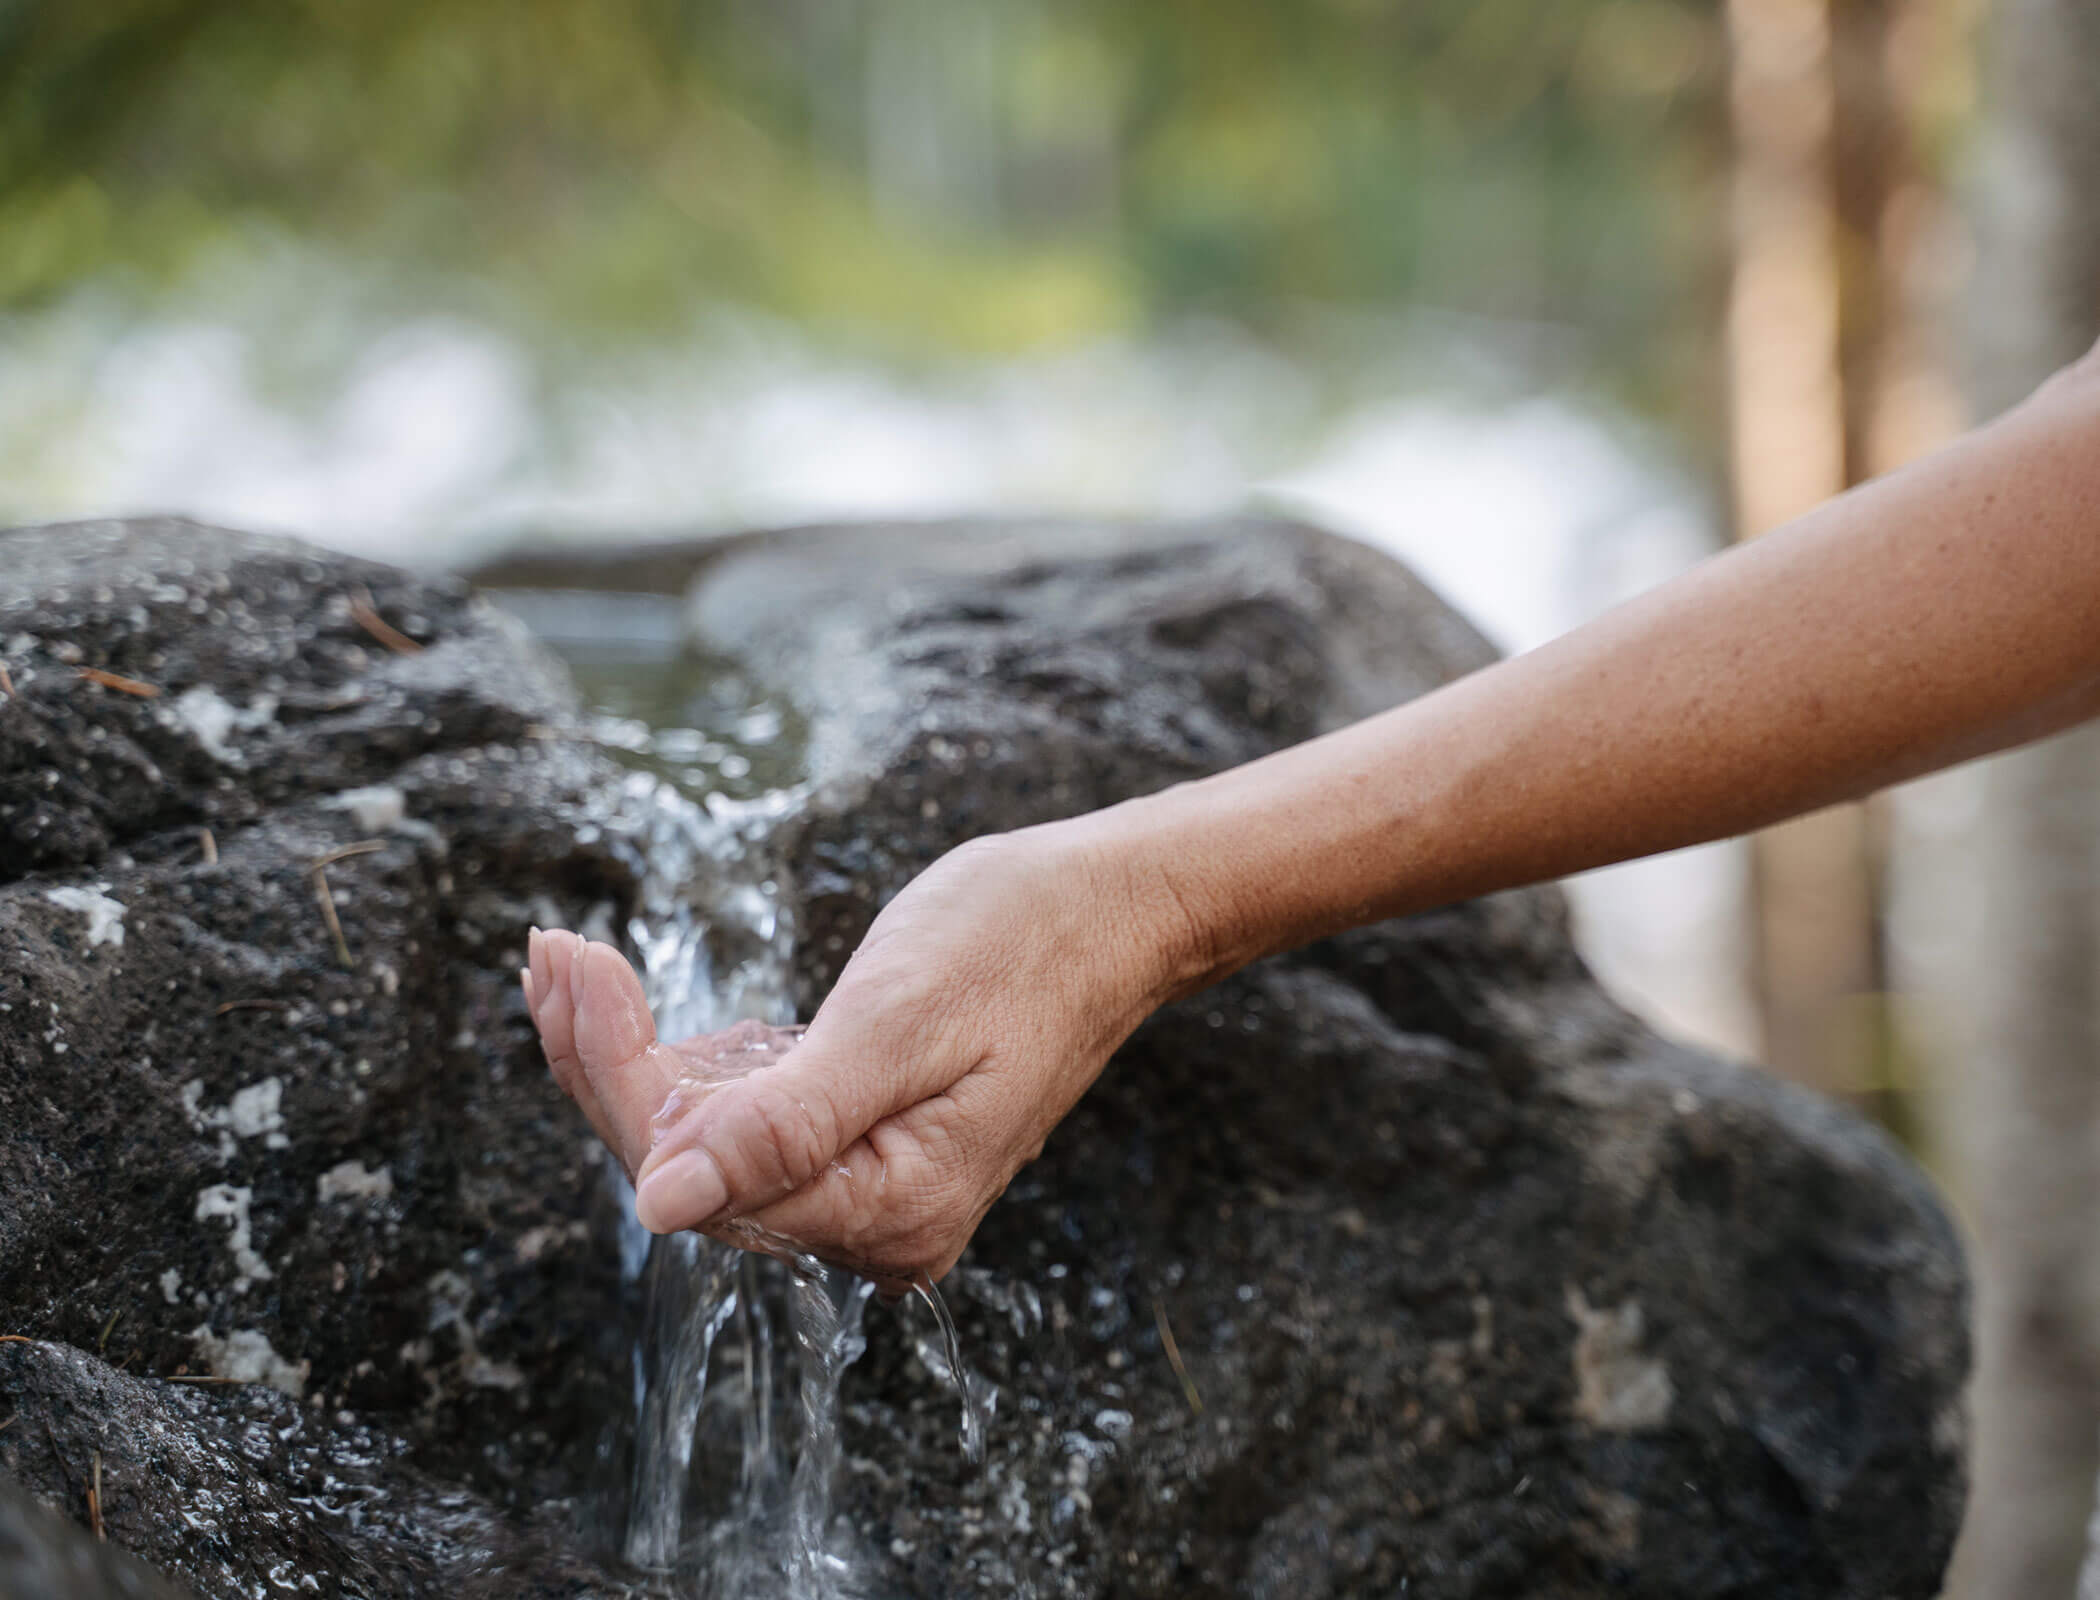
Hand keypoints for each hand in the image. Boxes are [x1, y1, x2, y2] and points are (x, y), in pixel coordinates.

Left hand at [522, 819, 1190, 1285]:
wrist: (1109, 913)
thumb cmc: (1023, 944)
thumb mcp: (899, 1021)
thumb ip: (784, 1123)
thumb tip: (662, 1207)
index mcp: (890, 1208)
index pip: (697, 1168)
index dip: (614, 1070)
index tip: (571, 964)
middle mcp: (877, 1225)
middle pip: (689, 1166)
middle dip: (606, 1060)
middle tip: (551, 954)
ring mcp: (871, 1191)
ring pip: (704, 1145)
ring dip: (629, 1058)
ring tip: (570, 966)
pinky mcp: (865, 1148)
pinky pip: (745, 1124)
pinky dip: (685, 1066)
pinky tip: (641, 1010)